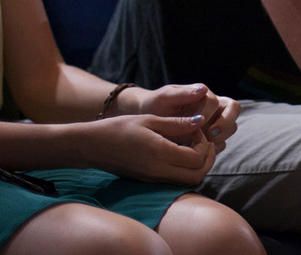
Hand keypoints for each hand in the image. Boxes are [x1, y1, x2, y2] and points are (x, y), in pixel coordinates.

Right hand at [91, 113, 215, 184]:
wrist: (93, 146)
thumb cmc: (119, 127)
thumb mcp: (149, 119)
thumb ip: (176, 123)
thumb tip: (201, 121)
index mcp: (159, 153)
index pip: (195, 158)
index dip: (204, 143)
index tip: (197, 127)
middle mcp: (158, 171)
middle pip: (197, 176)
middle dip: (207, 159)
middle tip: (205, 141)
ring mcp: (153, 179)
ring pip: (188, 182)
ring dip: (198, 166)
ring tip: (195, 145)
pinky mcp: (150, 181)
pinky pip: (176, 181)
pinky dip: (186, 170)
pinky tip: (182, 152)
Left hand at [136, 83, 240, 152]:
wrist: (150, 118)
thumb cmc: (157, 104)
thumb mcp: (166, 97)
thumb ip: (183, 94)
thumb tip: (203, 90)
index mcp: (204, 94)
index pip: (219, 102)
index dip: (211, 113)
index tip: (199, 123)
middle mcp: (213, 107)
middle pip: (234, 111)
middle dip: (226, 123)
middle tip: (211, 135)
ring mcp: (214, 121)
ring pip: (231, 128)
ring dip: (221, 137)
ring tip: (204, 145)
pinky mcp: (211, 137)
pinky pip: (222, 143)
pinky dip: (214, 148)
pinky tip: (200, 152)